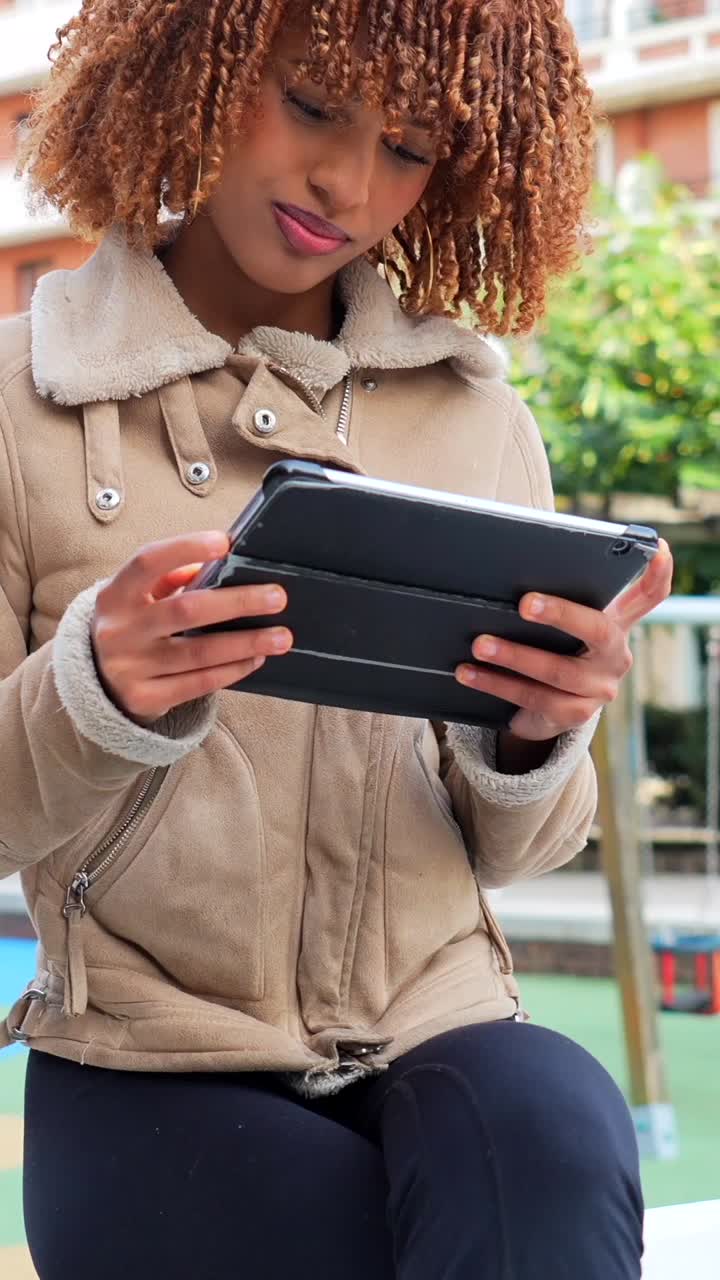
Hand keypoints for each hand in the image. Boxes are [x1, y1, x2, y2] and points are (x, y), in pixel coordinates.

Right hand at [91, 531, 291, 725]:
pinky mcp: (143, 698)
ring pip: (199, 653)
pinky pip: (198, 683)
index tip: (225, 542)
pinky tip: (255, 659)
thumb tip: (214, 563)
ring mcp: (129, 667)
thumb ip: (169, 578)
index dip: (185, 548)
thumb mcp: (137, 597)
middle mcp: (118, 630)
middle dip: (237, 602)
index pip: (147, 562)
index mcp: (115, 594)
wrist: (96, 683)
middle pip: (185, 610)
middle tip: (277, 597)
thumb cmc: (132, 626)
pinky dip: (233, 670)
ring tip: (281, 636)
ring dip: (246, 643)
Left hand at [455, 540, 672, 742]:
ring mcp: (597, 689)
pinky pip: (532, 698)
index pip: (648, 595)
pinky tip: (469, 673)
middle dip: (560, 614)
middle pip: (597, 630)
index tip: (658, 549)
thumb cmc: (550, 647)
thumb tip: (505, 573)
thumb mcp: (560, 625)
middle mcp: (615, 655)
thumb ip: (553, 601)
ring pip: (557, 671)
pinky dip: (496, 683)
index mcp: (617, 622)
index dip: (657, 574)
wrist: (544, 708)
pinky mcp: (573, 715)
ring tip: (480, 644)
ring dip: (514, 656)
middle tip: (524, 603)